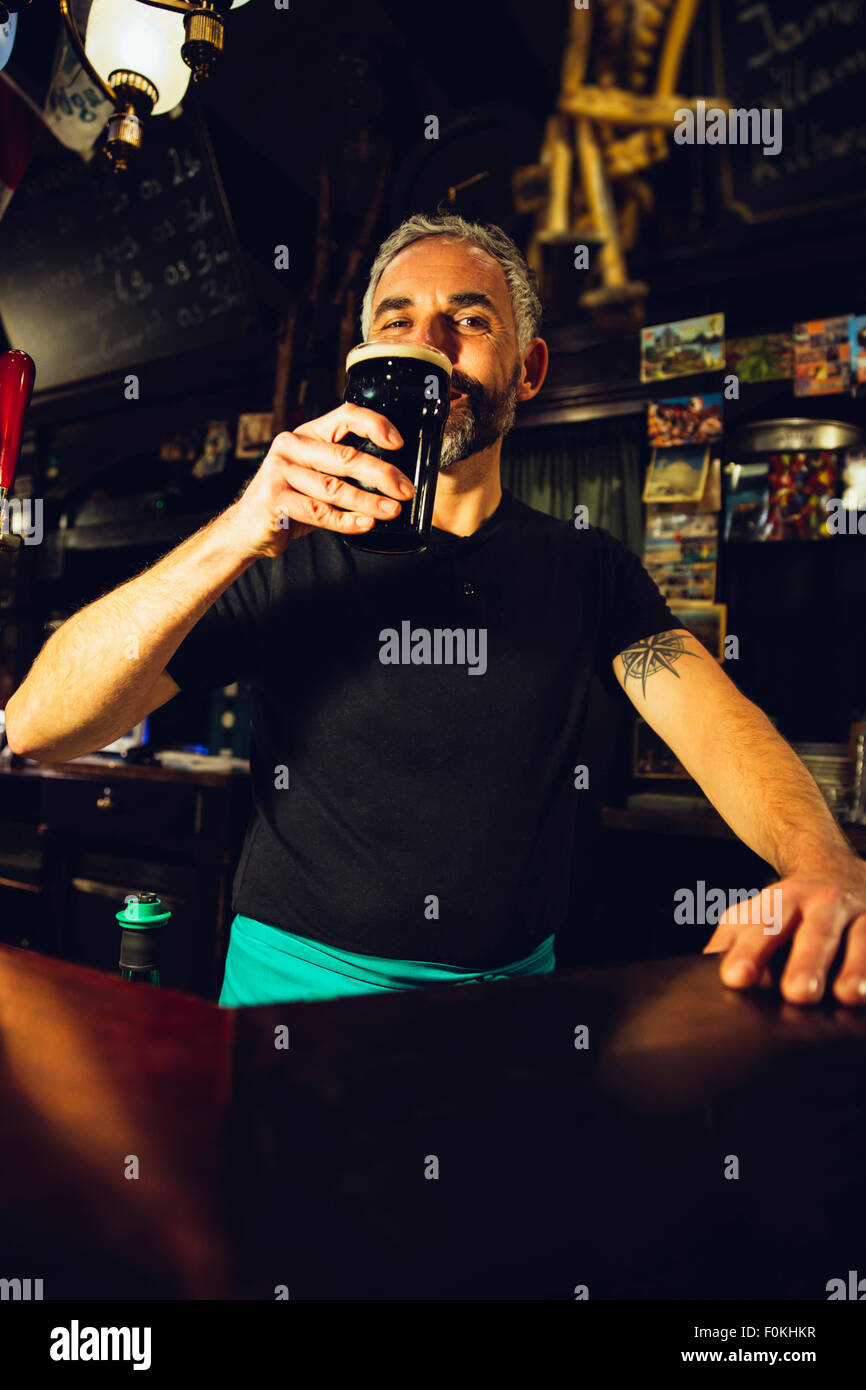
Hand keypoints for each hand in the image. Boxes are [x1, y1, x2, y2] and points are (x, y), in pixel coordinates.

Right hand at [220, 404, 414, 557]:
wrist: (248, 529)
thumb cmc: (291, 500)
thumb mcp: (315, 475)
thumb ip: (343, 469)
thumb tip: (393, 476)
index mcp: (306, 434)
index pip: (345, 416)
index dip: (374, 425)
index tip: (398, 443)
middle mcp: (291, 447)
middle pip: (345, 457)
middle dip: (381, 474)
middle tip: (405, 489)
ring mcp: (279, 472)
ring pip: (335, 488)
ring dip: (369, 501)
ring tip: (392, 510)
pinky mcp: (274, 501)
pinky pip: (320, 512)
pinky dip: (347, 521)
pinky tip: (366, 524)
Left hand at [703, 855, 865, 1005]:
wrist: (839, 867)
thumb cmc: (792, 906)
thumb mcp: (759, 913)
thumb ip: (733, 939)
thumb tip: (700, 969)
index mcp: (786, 900)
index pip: (765, 925)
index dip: (751, 952)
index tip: (736, 979)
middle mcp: (827, 903)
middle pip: (817, 932)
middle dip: (807, 962)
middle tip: (797, 993)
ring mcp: (865, 913)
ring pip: (864, 938)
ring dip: (858, 967)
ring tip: (849, 996)